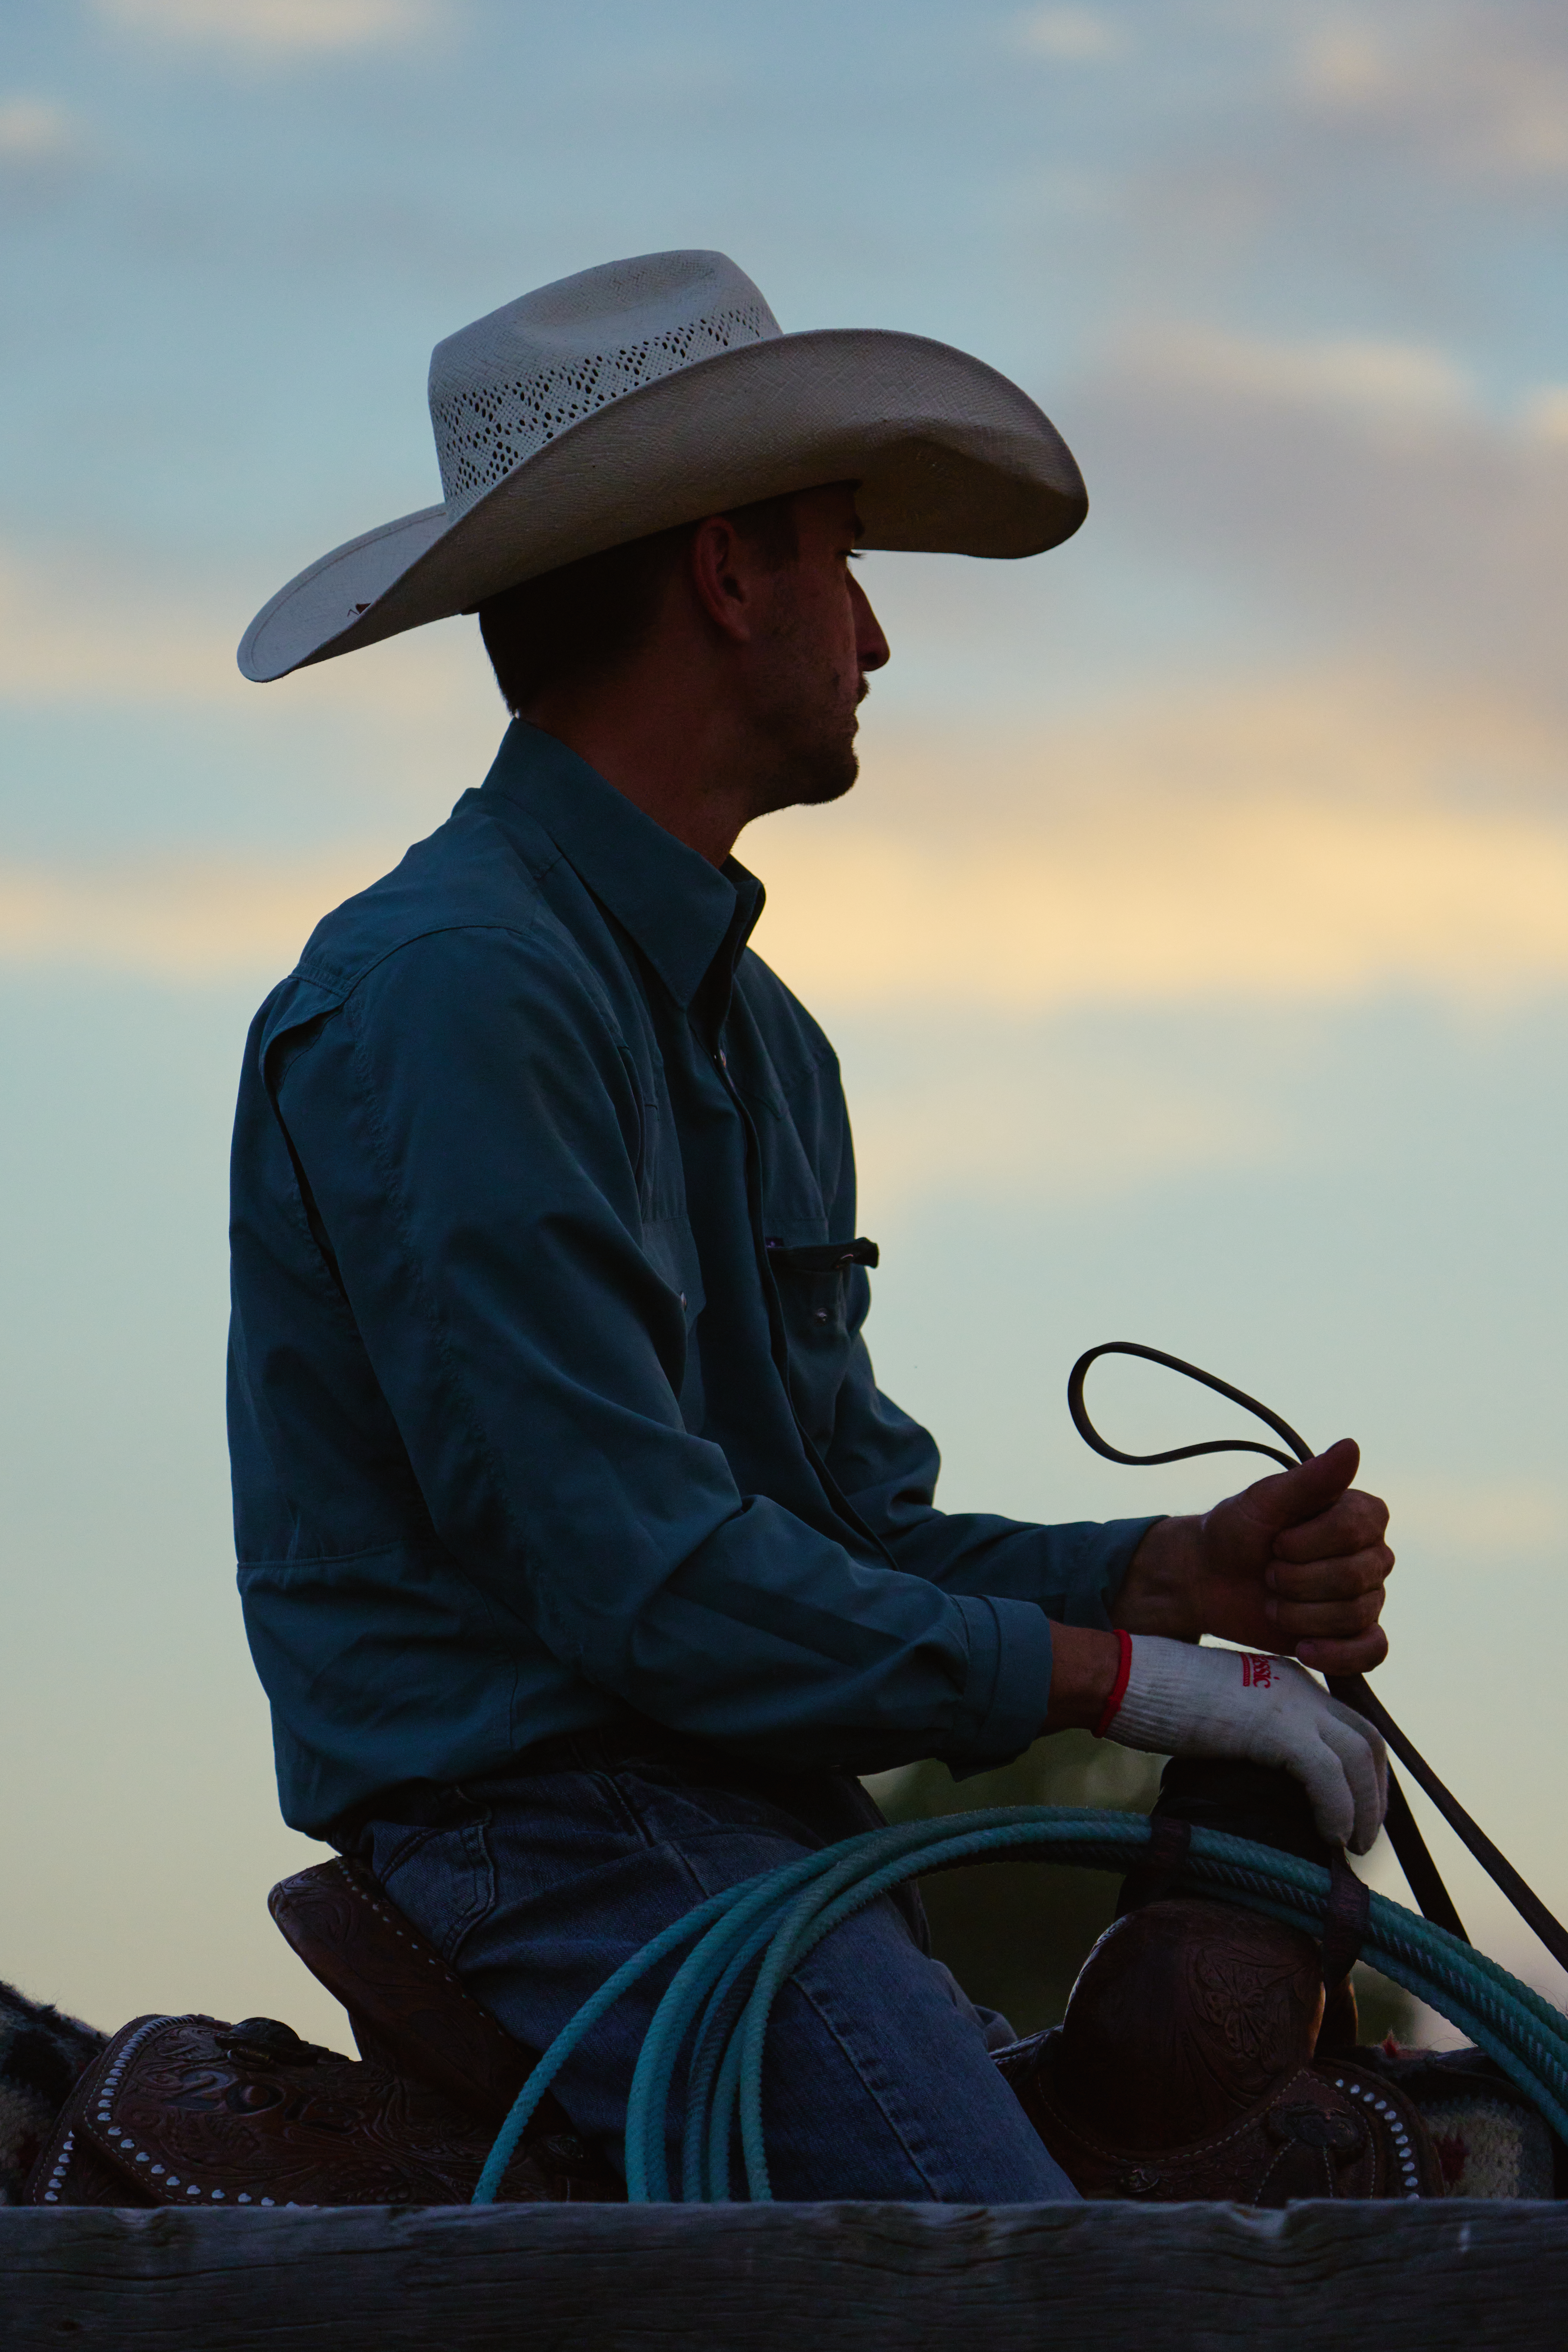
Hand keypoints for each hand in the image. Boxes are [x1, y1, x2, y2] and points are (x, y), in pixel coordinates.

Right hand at [1106, 1635, 1388, 1851]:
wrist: (1123, 1677)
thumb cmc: (1152, 1699)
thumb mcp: (1218, 1713)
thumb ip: (1250, 1735)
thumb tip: (1266, 1785)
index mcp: (1286, 1679)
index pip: (1347, 1725)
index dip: (1360, 1773)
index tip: (1352, 1811)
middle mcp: (1299, 1685)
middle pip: (1367, 1740)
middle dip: (1374, 1794)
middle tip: (1362, 1838)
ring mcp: (1291, 1702)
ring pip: (1359, 1757)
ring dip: (1365, 1809)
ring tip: (1351, 1846)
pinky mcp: (1276, 1727)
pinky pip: (1328, 1776)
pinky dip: (1337, 1810)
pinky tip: (1328, 1836)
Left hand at [1114, 1440, 1391, 1674]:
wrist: (1208, 1580)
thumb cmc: (1236, 1532)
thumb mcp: (1264, 1501)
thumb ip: (1311, 1479)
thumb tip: (1352, 1445)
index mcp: (1359, 1514)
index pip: (1358, 1529)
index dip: (1309, 1542)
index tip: (1276, 1540)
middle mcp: (1370, 1555)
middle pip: (1358, 1577)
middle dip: (1298, 1580)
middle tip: (1268, 1572)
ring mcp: (1364, 1597)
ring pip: (1357, 1615)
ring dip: (1300, 1613)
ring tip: (1272, 1602)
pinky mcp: (1351, 1636)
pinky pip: (1371, 1651)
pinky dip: (1338, 1654)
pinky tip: (1304, 1649)